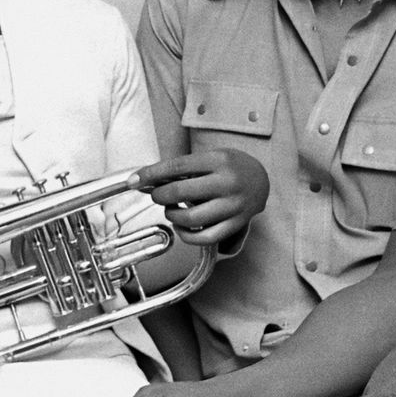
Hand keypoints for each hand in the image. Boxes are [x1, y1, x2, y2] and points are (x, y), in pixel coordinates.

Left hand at [134, 150, 268, 245]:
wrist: (261, 179)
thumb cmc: (229, 166)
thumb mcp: (206, 158)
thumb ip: (178, 170)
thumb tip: (144, 181)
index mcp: (218, 160)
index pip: (176, 167)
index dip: (151, 174)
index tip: (134, 180)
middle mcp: (228, 183)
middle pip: (180, 192)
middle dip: (159, 195)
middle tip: (157, 195)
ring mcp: (234, 205)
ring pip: (191, 218)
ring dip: (171, 215)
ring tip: (171, 209)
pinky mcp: (236, 224)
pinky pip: (205, 237)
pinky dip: (186, 235)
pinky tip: (181, 226)